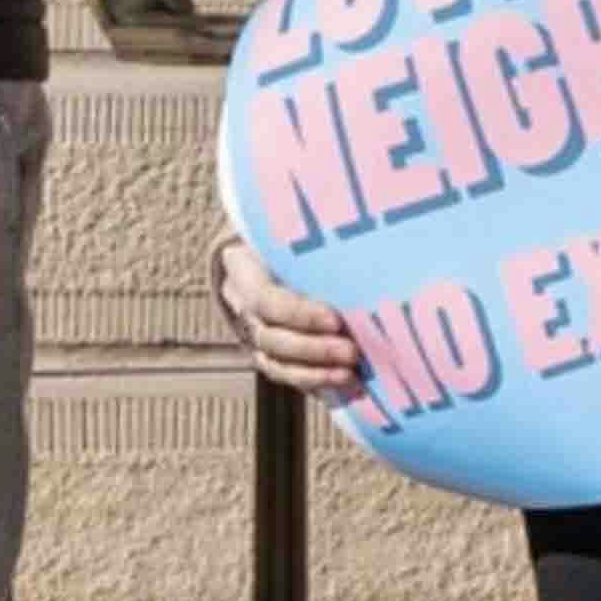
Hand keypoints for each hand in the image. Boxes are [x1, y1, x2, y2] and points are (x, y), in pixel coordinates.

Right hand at [213, 235, 365, 396]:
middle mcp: (241, 303)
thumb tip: (359, 213)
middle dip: (312, 349)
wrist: (265, 242)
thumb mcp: (290, 220)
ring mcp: (252, 331)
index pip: (264, 299)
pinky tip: (345, 387)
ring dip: (314, 372)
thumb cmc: (287, 226)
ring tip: (351, 374)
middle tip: (352, 351)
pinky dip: (314, 383)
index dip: (298, 314)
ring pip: (274, 362)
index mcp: (242, 266)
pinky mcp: (269, 351)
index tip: (336, 319)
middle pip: (270, 336)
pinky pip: (285, 375)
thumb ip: (314, 226)